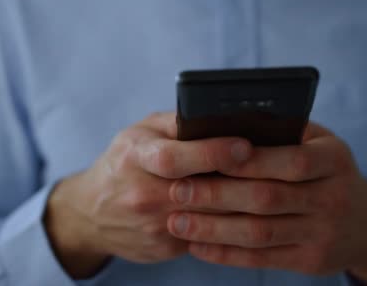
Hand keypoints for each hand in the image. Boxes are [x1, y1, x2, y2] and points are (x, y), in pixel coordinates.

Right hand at [43, 112, 252, 278]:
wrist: (91, 213)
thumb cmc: (123, 163)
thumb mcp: (140, 132)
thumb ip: (175, 123)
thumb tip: (220, 117)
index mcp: (135, 157)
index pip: (175, 156)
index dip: (212, 152)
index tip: (245, 145)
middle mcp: (141, 193)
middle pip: (199, 190)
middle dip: (240, 180)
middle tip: (276, 169)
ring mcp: (152, 226)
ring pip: (209, 218)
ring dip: (242, 205)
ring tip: (273, 189)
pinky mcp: (163, 248)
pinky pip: (205, 236)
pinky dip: (230, 224)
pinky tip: (250, 212)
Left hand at [161, 123, 366, 284]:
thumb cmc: (331, 172)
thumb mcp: (322, 144)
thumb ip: (286, 134)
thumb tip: (231, 124)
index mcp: (334, 159)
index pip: (289, 160)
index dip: (248, 161)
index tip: (206, 157)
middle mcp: (333, 198)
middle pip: (267, 198)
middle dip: (217, 195)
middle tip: (178, 190)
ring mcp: (323, 233)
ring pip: (260, 233)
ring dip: (214, 229)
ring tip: (177, 222)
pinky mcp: (311, 261)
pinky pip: (261, 259)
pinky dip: (226, 254)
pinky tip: (198, 247)